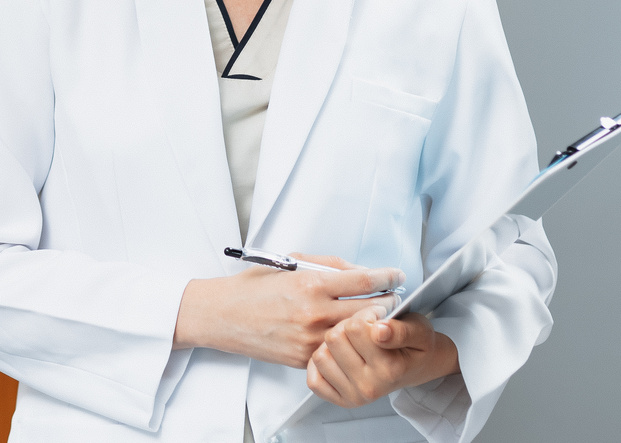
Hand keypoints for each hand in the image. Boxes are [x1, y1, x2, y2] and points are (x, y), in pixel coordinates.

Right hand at [174, 254, 406, 368]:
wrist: (223, 316)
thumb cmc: (254, 286)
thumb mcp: (289, 263)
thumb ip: (327, 266)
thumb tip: (360, 271)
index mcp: (310, 284)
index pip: (363, 281)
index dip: (387, 276)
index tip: (397, 275)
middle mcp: (314, 313)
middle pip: (370, 310)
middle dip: (388, 302)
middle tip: (394, 296)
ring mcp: (310, 339)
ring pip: (358, 334)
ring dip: (372, 324)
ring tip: (377, 316)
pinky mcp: (304, 358)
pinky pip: (337, 350)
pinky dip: (347, 341)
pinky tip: (350, 333)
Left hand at [306, 305, 458, 407]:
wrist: (418, 367)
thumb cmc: (415, 345)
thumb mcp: (418, 330)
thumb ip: (400, 330)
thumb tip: (379, 331)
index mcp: (389, 369)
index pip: (355, 326)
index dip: (365, 314)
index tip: (378, 318)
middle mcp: (370, 387)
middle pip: (334, 338)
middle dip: (347, 327)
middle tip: (365, 331)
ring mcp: (354, 396)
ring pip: (321, 355)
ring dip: (333, 344)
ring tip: (353, 343)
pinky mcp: (341, 400)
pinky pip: (314, 378)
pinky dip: (322, 365)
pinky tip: (338, 358)